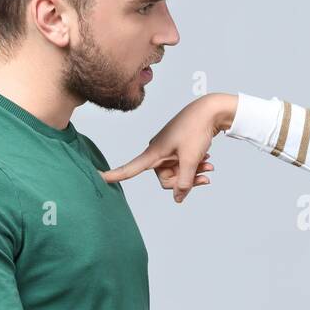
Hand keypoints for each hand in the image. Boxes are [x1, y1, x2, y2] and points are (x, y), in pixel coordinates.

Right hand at [99, 92, 238, 201]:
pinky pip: (183, 164)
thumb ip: (184, 182)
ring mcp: (168, 150)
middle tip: (205, 176)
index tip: (100, 177)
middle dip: (186, 180)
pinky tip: (208, 160)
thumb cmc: (196, 130)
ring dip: (194, 173)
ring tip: (209, 167)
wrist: (210, 111)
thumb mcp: (190, 159)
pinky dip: (196, 165)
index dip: (116, 175)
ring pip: (178, 172)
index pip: (131, 168)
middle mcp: (158, 152)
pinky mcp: (178, 147)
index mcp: (154, 152)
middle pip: (165, 178)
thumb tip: (178, 199)